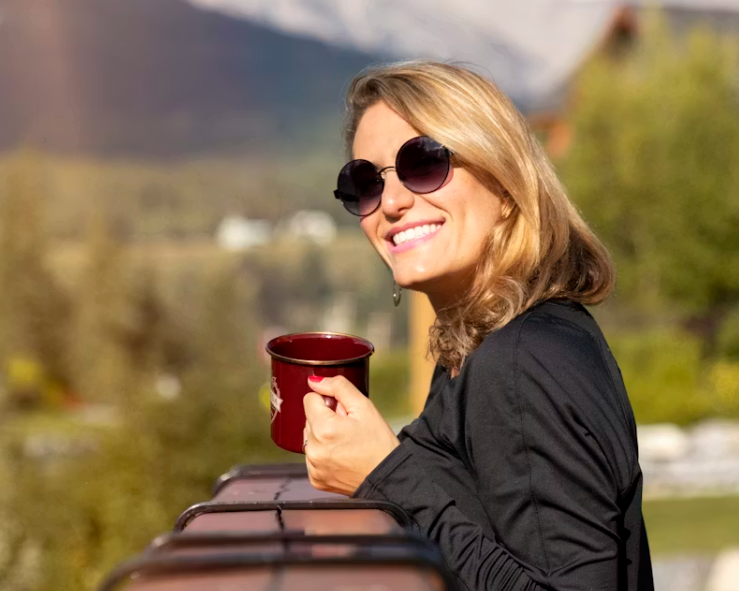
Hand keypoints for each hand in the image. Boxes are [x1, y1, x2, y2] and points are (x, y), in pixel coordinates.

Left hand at [303, 376, 399, 495]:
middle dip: (326, 419)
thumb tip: (315, 381)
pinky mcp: (315, 479)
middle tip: (348, 428)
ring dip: (323, 436)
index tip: (342, 411)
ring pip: (309, 437)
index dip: (328, 401)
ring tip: (346, 443)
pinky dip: (323, 454)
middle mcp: (313, 449)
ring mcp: (313, 466)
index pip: (310, 399)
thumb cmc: (379, 444)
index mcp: (323, 428)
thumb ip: (338, 387)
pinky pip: (312, 457)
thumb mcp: (364, 406)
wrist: (388, 477)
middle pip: (309, 419)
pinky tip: (341, 456)